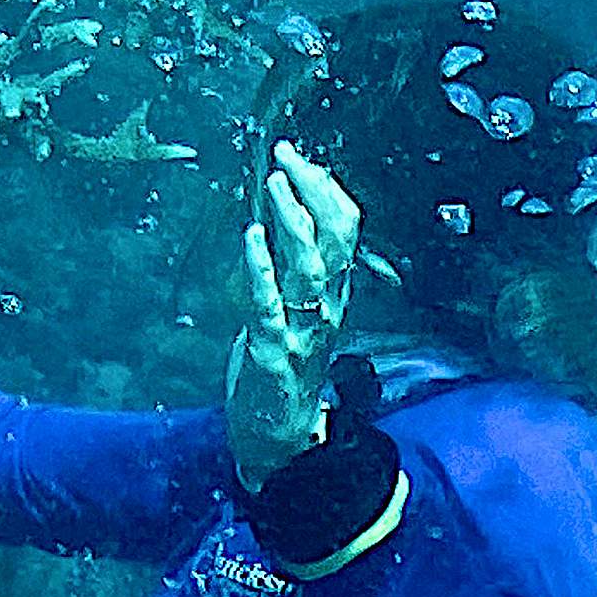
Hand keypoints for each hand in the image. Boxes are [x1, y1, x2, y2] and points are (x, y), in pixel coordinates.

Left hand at [224, 142, 360, 488]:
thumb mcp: (295, 313)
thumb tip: (280, 222)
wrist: (279, 439)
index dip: (325, 190)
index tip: (301, 158)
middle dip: (313, 192)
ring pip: (308, 266)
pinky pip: (269, 305)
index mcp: (332, 295)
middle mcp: (326, 308)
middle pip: (334, 239)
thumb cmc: (283, 371)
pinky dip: (261, 269)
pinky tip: (251, 238)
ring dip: (292, 221)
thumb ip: (292, 273)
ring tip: (276, 185)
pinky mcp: (272, 352)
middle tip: (288, 157)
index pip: (345, 230)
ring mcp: (302, 330)